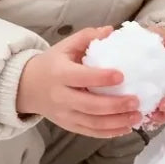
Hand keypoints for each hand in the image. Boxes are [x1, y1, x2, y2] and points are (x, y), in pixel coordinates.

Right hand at [16, 26, 141, 138]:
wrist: (27, 86)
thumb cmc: (52, 63)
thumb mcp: (65, 46)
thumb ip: (87, 36)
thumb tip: (110, 30)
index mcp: (60, 74)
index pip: (82, 77)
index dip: (101, 78)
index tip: (122, 75)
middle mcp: (61, 97)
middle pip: (90, 105)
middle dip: (115, 105)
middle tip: (136, 101)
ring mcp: (64, 115)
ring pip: (93, 123)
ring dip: (117, 122)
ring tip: (136, 116)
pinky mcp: (68, 126)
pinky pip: (90, 132)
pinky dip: (109, 133)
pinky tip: (125, 127)